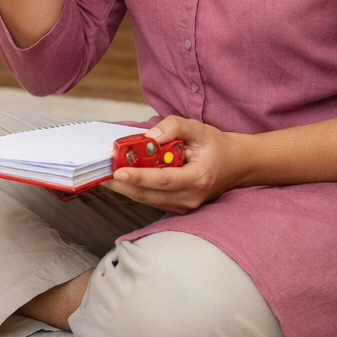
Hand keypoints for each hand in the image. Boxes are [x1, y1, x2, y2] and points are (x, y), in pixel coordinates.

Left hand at [104, 115, 249, 213]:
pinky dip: (135, 189)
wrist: (237, 164)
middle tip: (99, 173)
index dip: (138, 176)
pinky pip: (152, 200)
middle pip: (148, 194)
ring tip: (105, 174)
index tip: (117, 170)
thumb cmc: (216, 145)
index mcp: (198, 178)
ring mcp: (185, 207)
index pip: (162, 180)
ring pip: (147, 199)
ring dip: (125, 187)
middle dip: (121, 184)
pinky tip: (122, 179)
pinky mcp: (179, 209)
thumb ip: (173, 127)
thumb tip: (149, 138)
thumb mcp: (197, 128)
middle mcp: (191, 198)